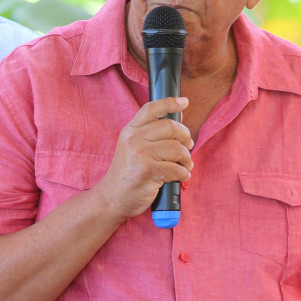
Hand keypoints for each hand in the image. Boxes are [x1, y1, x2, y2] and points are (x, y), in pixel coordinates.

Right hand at [89, 97, 192, 221]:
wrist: (112, 198)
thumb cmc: (127, 173)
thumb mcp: (131, 147)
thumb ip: (149, 135)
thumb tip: (178, 124)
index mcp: (130, 130)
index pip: (151, 109)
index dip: (170, 103)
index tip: (185, 102)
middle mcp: (134, 139)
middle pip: (170, 127)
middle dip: (186, 137)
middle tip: (188, 146)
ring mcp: (140, 155)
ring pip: (176, 148)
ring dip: (186, 158)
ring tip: (185, 164)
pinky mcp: (147, 172)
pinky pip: (176, 168)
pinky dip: (184, 173)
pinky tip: (181, 176)